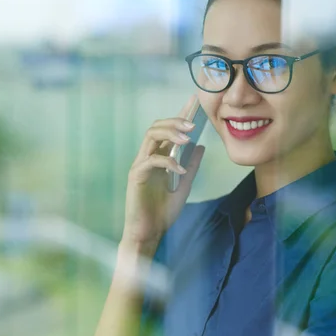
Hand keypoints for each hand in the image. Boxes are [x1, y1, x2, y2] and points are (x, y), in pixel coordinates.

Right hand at [122, 95, 205, 253]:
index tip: (194, 102)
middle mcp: (146, 157)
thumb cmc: (162, 212)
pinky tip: (181, 170)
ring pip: (151, 136)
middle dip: (175, 121)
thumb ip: (191, 166)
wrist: (149, 234)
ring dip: (170, 133)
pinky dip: (168, 162)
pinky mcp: (135, 176)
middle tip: (193, 124)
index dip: (180, 114)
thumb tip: (201, 146)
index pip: (167, 130)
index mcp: (157, 157)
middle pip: (156, 127)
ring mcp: (139, 165)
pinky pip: (151, 161)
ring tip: (187, 138)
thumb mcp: (184, 186)